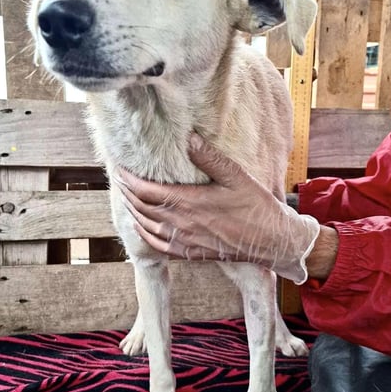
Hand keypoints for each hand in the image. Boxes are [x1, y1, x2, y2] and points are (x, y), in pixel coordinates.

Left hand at [115, 133, 319, 283]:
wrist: (271, 240)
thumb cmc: (256, 206)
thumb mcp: (236, 176)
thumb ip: (209, 158)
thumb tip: (188, 138)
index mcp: (189, 202)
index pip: (147, 191)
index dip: (129, 180)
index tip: (119, 169)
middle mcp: (182, 224)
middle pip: (142, 208)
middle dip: (127, 193)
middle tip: (119, 180)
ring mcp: (184, 241)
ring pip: (146, 227)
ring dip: (133, 211)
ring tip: (126, 198)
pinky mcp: (190, 253)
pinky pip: (158, 246)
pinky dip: (144, 234)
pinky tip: (141, 227)